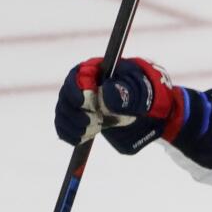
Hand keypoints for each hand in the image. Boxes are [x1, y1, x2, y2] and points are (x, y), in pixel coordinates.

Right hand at [55, 57, 178, 153]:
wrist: (148, 112)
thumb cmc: (143, 94)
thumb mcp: (140, 91)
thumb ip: (125, 91)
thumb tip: (105, 94)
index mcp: (95, 70)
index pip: (77, 76)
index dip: (77, 90)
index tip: (85, 103)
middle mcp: (82, 85)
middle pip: (66, 97)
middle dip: (74, 112)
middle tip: (90, 122)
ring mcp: (78, 103)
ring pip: (64, 113)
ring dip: (72, 125)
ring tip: (89, 132)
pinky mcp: (79, 119)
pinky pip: (65, 126)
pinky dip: (69, 134)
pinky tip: (79, 140)